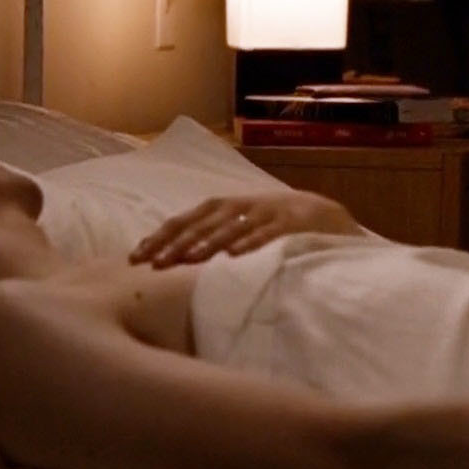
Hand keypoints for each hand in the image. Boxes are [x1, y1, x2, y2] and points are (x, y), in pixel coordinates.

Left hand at [130, 193, 361, 267]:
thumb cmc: (279, 229)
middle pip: (205, 221)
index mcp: (231, 206)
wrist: (331, 218)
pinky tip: (235, 256)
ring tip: (187, 260)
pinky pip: (271, 232)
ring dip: (209, 242)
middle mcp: (247, 205)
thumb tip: (172, 259)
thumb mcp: (245, 228)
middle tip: (154, 263)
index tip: (138, 256)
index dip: (163, 235)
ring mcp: (271, 212)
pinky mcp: (296, 223)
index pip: (190, 218)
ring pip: (234, 225)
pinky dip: (253, 242)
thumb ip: (216, 238)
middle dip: (178, 241)